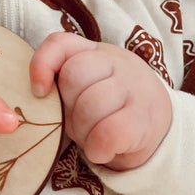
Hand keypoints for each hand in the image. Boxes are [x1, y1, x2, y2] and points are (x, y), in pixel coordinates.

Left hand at [30, 33, 171, 170]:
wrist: (160, 132)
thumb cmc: (110, 110)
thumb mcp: (86, 88)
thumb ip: (62, 81)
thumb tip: (35, 94)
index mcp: (97, 52)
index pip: (60, 43)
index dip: (42, 65)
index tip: (39, 93)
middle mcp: (118, 63)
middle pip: (74, 76)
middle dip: (69, 107)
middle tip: (80, 122)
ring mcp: (134, 89)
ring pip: (91, 104)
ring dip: (84, 130)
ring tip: (94, 136)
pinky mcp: (145, 120)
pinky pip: (108, 132)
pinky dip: (98, 147)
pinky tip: (103, 150)